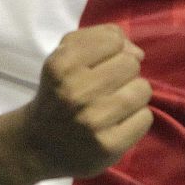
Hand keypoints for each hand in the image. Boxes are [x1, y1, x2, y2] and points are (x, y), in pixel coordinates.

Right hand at [20, 24, 152, 179]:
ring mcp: (93, 121)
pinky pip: (145, 118)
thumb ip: (100, 38)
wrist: (39, 145)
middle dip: (123, 73)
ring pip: (142, 90)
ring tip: (114, 104)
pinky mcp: (108, 146)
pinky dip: (136, 118)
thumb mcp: (65, 55)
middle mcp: (75, 92)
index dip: (111, 50)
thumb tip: (137, 52)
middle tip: (106, 87)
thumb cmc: (58, 92)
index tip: (99, 64)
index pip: (114, 39)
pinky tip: (118, 123)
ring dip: (133, 95)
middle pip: (131, 64)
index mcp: (62, 64)